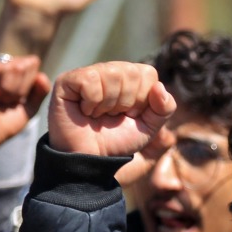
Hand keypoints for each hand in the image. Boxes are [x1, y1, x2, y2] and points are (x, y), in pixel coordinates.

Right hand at [0, 54, 51, 149]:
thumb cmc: (4, 124)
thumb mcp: (30, 106)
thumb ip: (40, 90)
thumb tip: (42, 75)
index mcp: (4, 67)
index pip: (33, 63)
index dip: (30, 86)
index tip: (13, 100)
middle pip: (28, 63)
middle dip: (22, 88)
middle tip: (4, 101)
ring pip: (19, 67)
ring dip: (14, 91)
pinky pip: (7, 69)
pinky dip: (6, 88)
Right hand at [48, 62, 175, 183]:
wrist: (91, 160)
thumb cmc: (117, 141)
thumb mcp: (148, 128)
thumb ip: (164, 109)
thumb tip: (159, 87)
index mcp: (130, 79)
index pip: (148, 74)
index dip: (142, 100)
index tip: (129, 115)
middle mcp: (109, 71)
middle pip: (131, 72)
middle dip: (126, 103)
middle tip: (111, 116)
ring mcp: (87, 74)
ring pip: (112, 73)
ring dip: (108, 104)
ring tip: (97, 115)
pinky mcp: (67, 80)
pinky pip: (90, 79)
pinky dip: (92, 101)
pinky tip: (84, 111)